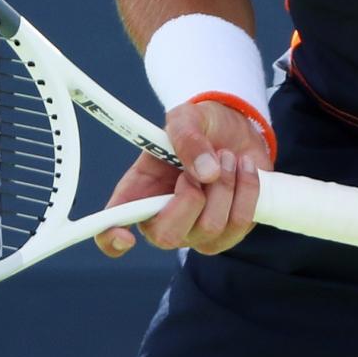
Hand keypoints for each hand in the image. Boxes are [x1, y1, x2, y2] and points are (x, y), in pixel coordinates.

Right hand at [94, 98, 270, 258]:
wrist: (237, 130)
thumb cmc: (200, 127)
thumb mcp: (186, 117)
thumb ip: (187, 137)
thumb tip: (206, 173)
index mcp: (139, 193)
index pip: (111, 228)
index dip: (111, 238)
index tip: (125, 235)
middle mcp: (163, 220)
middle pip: (167, 237)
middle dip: (191, 196)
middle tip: (203, 165)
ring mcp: (196, 232)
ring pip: (210, 228)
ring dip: (225, 184)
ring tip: (226, 156)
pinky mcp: (228, 234)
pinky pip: (240, 223)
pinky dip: (246, 189)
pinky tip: (243, 168)